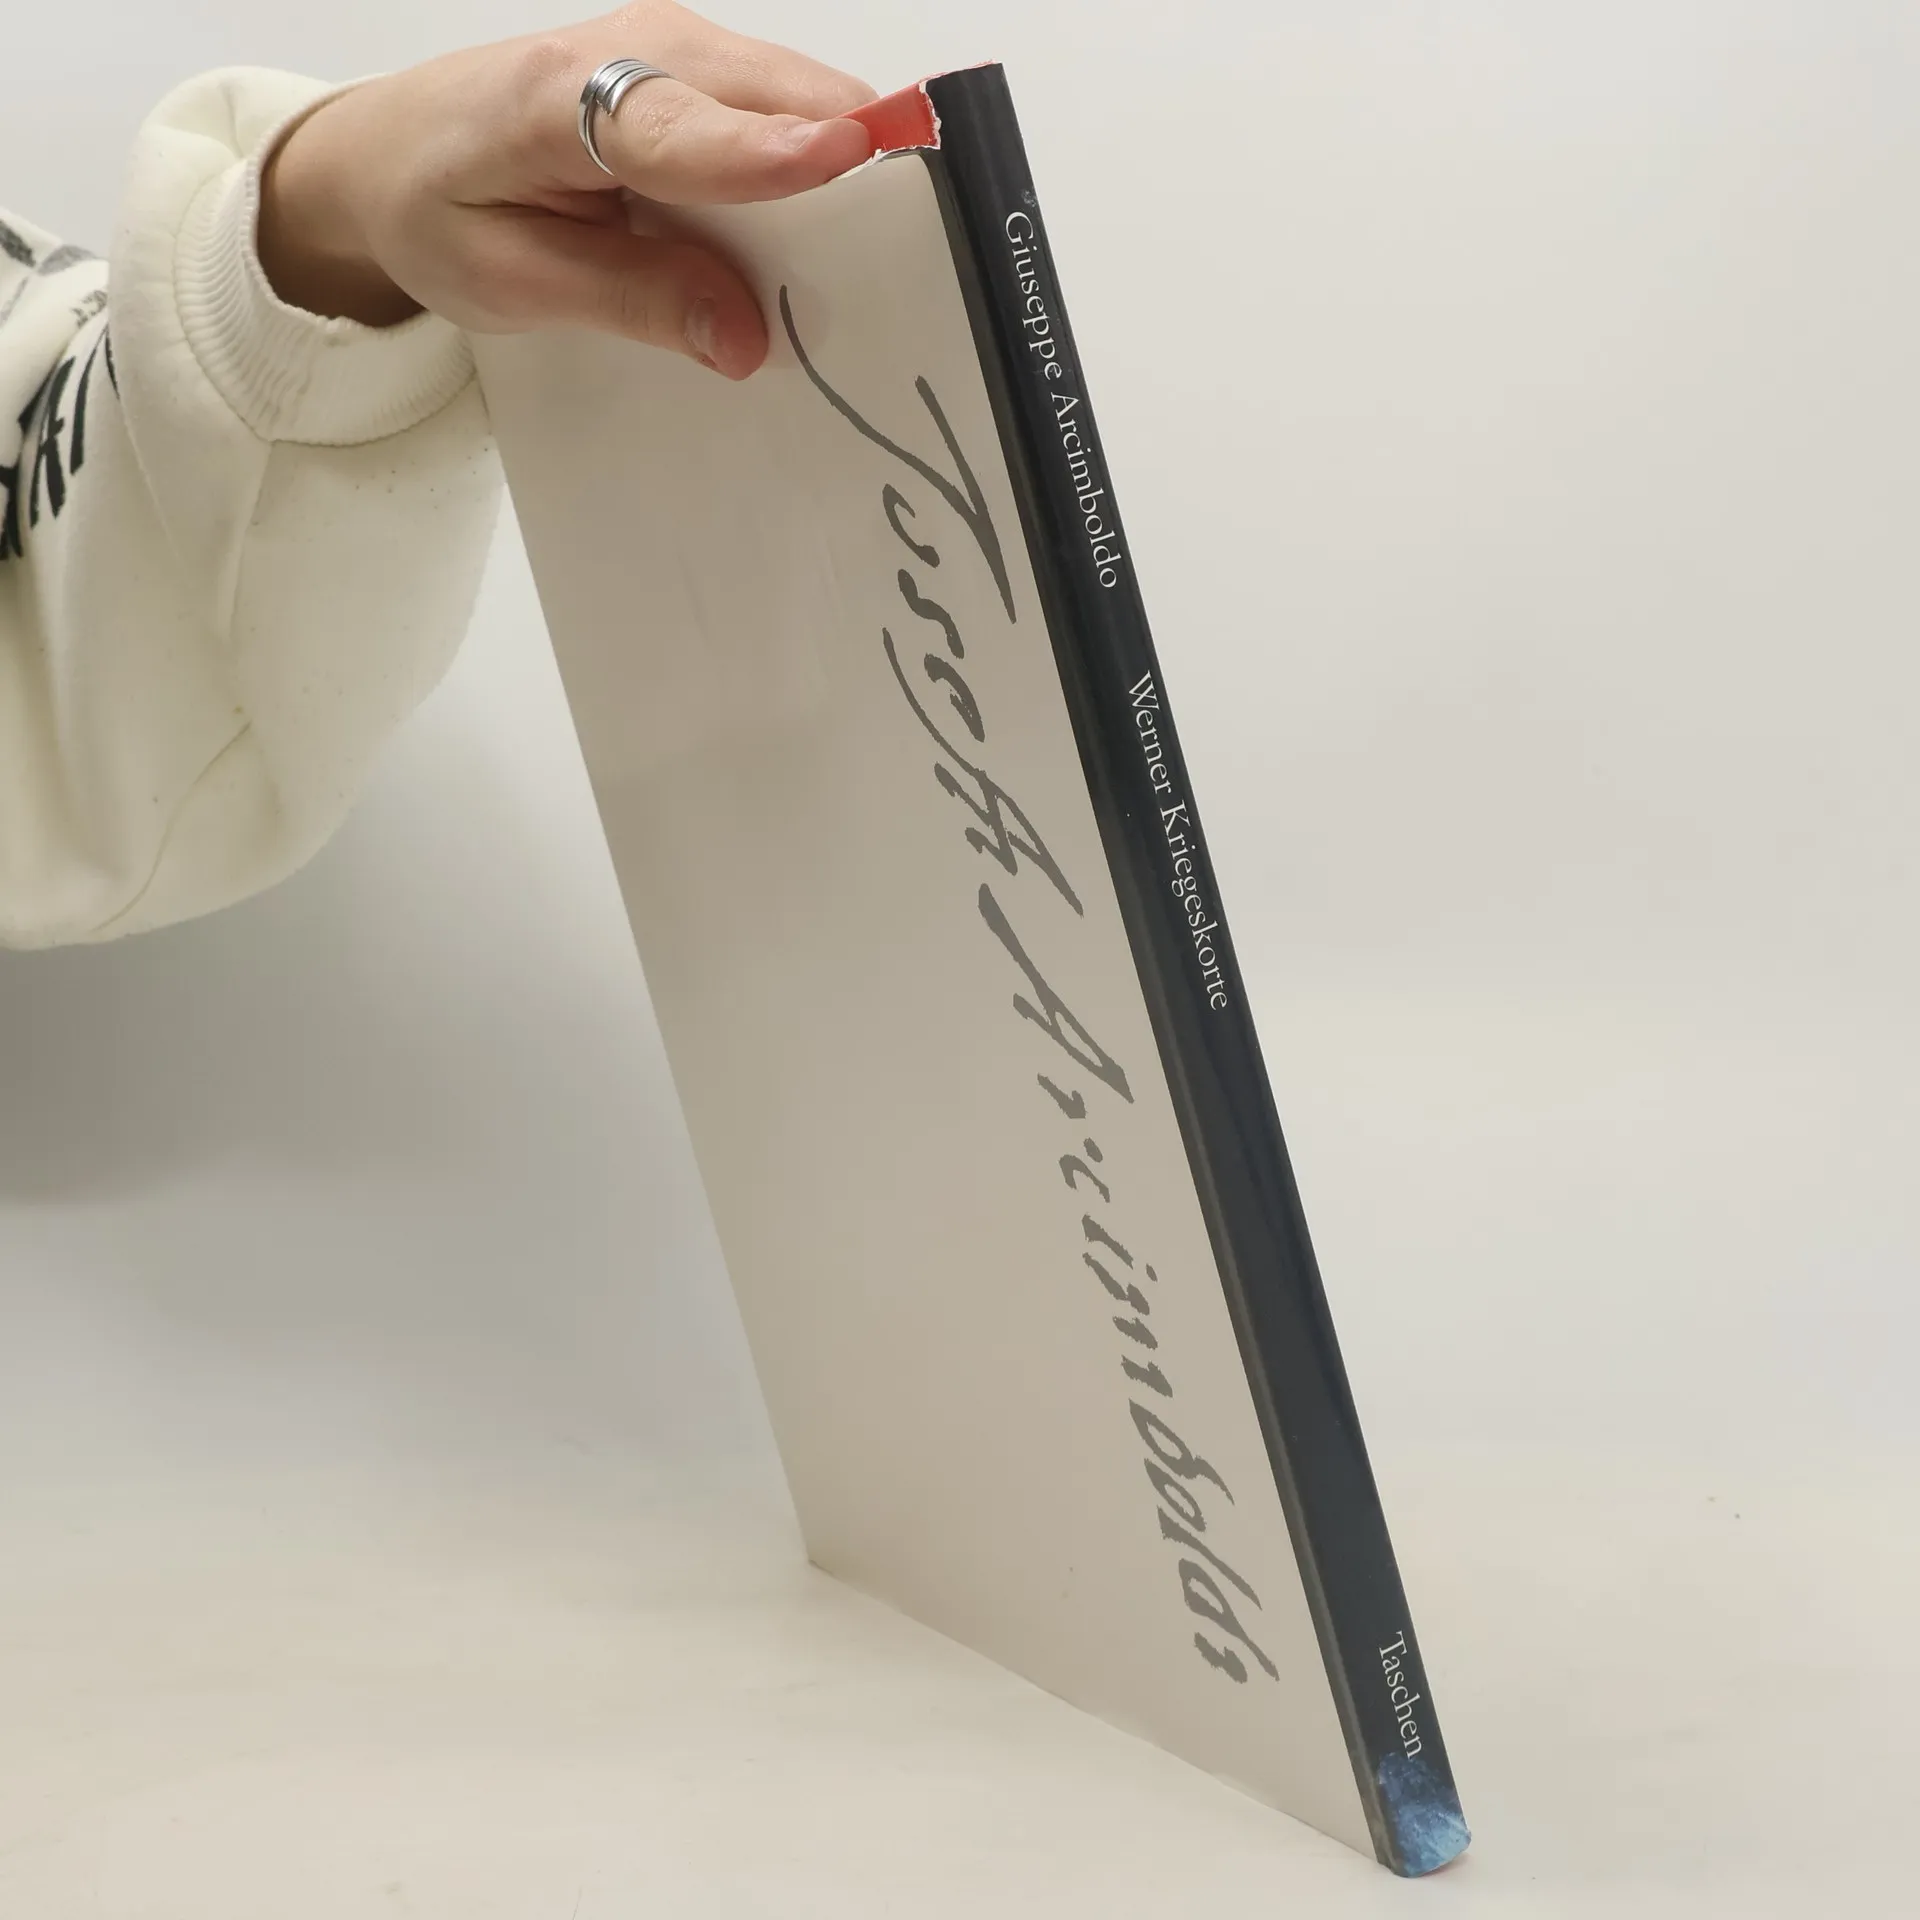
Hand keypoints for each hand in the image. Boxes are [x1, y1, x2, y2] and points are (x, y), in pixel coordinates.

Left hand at [257, 3, 875, 378]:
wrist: (396, 148)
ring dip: (843, 182)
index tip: (848, 159)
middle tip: (892, 278)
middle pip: (781, 102)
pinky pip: (789, 113)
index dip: (771, 151)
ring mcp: (679, 47)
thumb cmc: (441, 208)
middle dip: (849, 180)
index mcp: (561, 99)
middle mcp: (638, 50)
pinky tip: (809, 237)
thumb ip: (631, 301)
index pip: (686, 127)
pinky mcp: (704, 67)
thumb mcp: (511, 281)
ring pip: (803, 103)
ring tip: (855, 271)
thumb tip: (744, 337)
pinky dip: (814, 174)